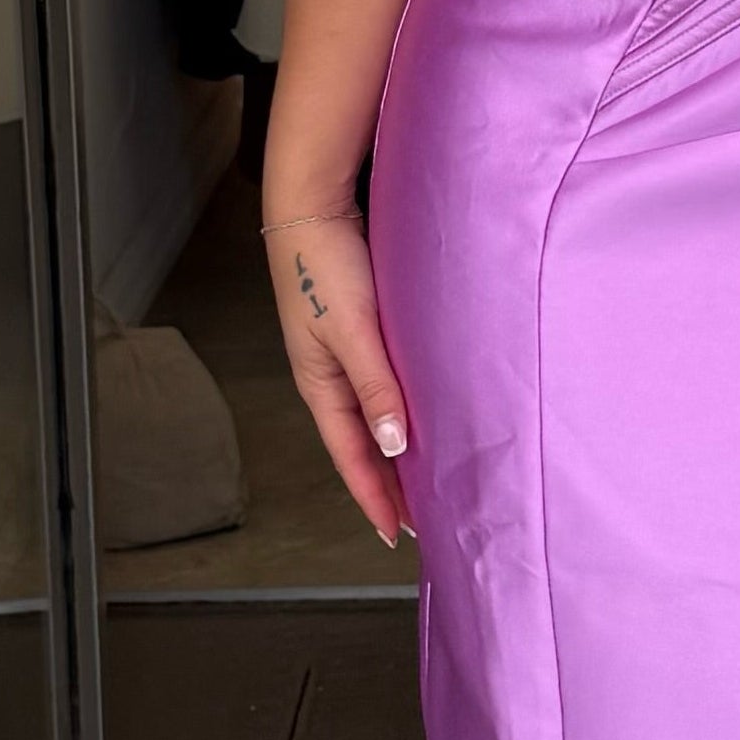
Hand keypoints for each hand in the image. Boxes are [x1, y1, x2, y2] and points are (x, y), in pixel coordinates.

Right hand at [262, 200, 413, 546]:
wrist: (312, 205)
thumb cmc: (326, 263)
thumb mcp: (352, 328)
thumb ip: (374, 384)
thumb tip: (393, 445)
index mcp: (320, 384)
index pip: (351, 456)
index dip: (374, 496)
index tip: (397, 534)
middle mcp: (330, 377)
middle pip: (362, 444)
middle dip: (387, 484)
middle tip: (422, 520)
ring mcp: (344, 355)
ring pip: (374, 417)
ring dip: (396, 451)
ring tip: (427, 480)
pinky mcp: (361, 332)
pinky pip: (384, 386)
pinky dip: (401, 411)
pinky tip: (423, 416)